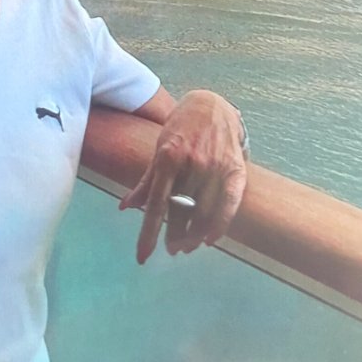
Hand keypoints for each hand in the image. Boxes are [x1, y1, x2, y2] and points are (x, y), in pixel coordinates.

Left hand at [119, 90, 246, 263]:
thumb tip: (125, 208)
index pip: (156, 204)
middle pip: (180, 212)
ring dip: (194, 235)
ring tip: (187, 245)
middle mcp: (193, 163)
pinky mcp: (236, 170)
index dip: (149, 233)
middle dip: (174, 236)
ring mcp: (216, 166)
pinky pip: (229, 205)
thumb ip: (146, 181)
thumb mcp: (159, 150)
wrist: (211, 105)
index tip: (143, 256)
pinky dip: (219, 225)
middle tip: (171, 248)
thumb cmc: (180, 129)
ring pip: (204, 213)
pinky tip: (210, 239)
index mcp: (168, 157)